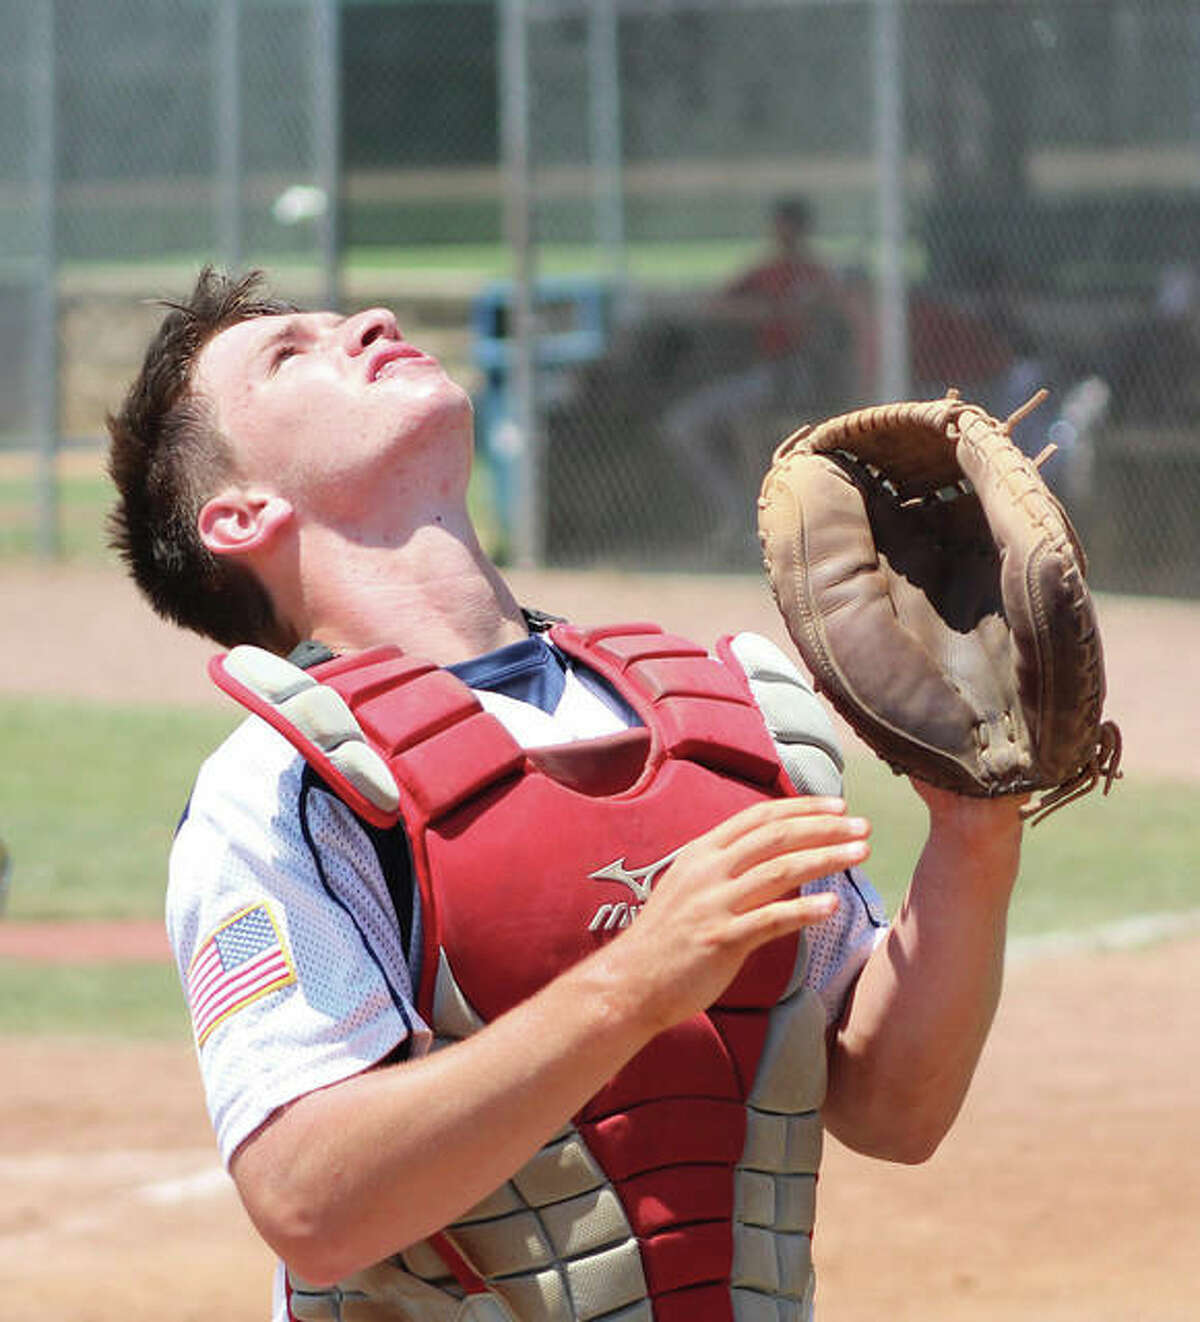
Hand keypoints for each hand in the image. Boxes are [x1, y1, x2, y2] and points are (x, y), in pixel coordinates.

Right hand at [606, 796, 869, 1034]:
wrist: (630, 981)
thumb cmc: (665, 937)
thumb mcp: (690, 885)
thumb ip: (728, 868)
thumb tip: (776, 856)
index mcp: (702, 852)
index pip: (759, 817)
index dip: (802, 808)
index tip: (838, 806)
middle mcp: (709, 870)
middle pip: (776, 836)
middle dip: (824, 827)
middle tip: (862, 825)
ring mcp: (714, 904)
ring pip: (780, 870)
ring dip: (825, 858)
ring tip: (860, 853)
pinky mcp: (721, 939)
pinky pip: (771, 920)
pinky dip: (804, 909)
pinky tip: (832, 906)